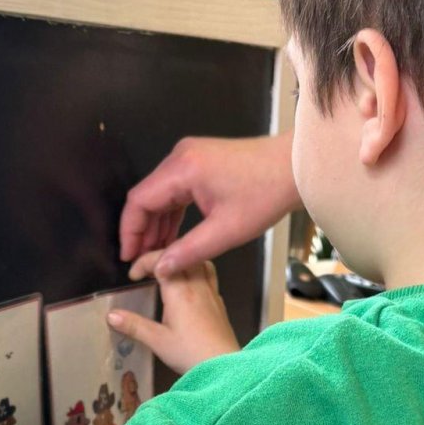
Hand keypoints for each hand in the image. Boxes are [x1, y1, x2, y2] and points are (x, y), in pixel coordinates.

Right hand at [107, 252, 239, 374]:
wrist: (225, 367)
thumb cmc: (190, 353)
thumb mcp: (158, 341)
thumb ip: (134, 326)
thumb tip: (110, 314)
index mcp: (180, 290)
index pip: (163, 261)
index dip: (144, 263)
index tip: (133, 277)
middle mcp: (198, 285)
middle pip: (183, 256)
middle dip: (162, 257)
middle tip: (147, 271)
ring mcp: (212, 292)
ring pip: (200, 262)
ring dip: (183, 262)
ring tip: (169, 274)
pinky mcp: (219, 303)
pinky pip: (208, 277)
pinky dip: (196, 273)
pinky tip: (188, 290)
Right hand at [119, 132, 299, 275]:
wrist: (295, 168)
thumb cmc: (266, 195)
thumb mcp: (225, 231)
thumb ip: (188, 251)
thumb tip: (159, 268)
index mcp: (182, 169)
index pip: (139, 201)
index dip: (130, 232)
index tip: (128, 257)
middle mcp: (180, 156)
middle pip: (147, 196)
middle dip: (142, 230)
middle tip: (141, 260)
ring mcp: (190, 156)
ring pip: (161, 193)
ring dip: (157, 223)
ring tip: (157, 253)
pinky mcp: (201, 160)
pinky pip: (176, 188)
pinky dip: (172, 212)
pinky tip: (173, 236)